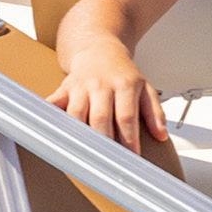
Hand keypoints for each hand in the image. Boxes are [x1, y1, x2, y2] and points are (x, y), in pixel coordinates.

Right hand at [52, 27, 163, 154]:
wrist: (98, 49)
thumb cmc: (123, 74)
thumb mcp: (145, 87)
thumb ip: (154, 112)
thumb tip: (161, 135)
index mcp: (124, 85)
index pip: (126, 116)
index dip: (128, 138)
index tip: (131, 158)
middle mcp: (101, 85)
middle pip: (100, 118)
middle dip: (103, 141)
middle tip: (107, 163)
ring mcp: (80, 86)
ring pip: (76, 114)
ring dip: (78, 135)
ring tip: (82, 156)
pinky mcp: (64, 88)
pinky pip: (53, 103)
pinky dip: (50, 117)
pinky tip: (50, 133)